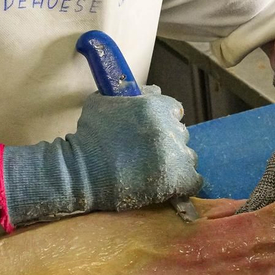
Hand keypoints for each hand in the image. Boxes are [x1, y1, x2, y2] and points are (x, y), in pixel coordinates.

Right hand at [0, 86, 200, 227]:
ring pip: (187, 156)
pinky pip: (192, 180)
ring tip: (153, 170)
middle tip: (147, 152)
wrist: (82, 171)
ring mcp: (174, 155)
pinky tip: (168, 184)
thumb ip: (130, 92)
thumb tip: (151, 90)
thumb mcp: (103, 101)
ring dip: (175, 162)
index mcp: (154, 107)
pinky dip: (183, 183)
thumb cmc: (90, 137)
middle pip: (180, 134)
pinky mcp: (177, 179)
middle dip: (167, 141)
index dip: (164, 120)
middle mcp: (168, 128)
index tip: (153, 129)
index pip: (174, 110)